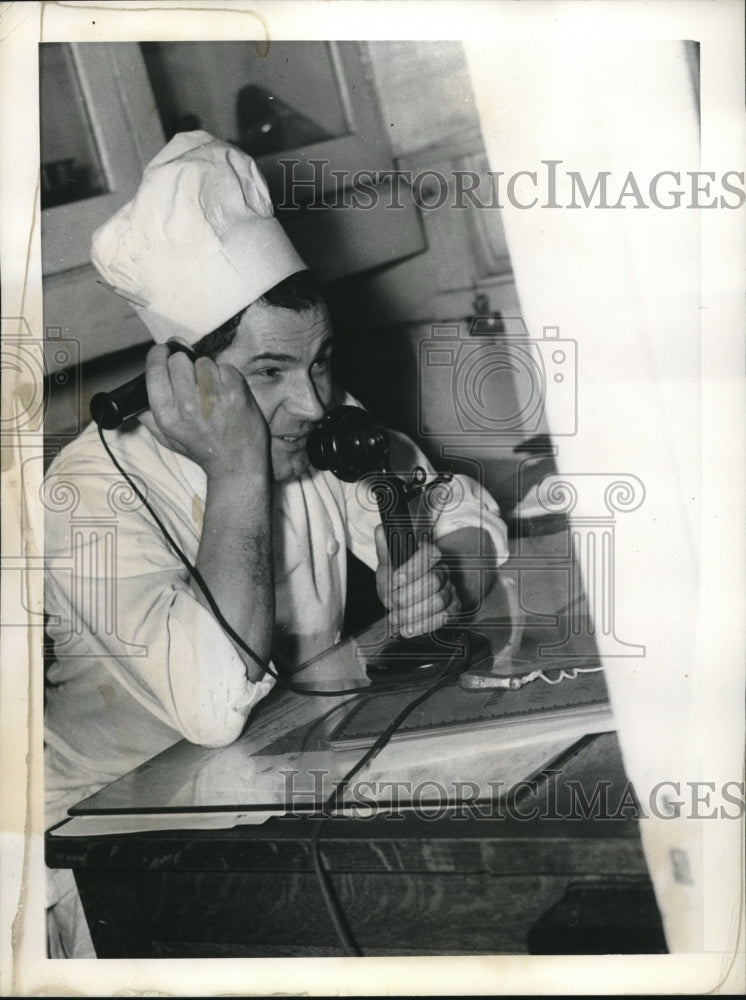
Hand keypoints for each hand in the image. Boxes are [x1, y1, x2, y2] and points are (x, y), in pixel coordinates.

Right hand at [144, 340, 268, 480]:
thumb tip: (134, 398)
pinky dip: (226, 376)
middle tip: (190, 376)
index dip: (159, 354)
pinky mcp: (235, 391)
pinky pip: (225, 367)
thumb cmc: (202, 449)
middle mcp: (188, 405)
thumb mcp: (168, 438)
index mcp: (167, 415)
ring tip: (211, 390)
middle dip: (183, 363)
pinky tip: (226, 393)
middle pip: (178, 359)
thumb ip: (148, 417)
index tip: (164, 351)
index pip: (155, 368)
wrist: (237, 462)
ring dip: (206, 371)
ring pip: (203, 361)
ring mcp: (213, 397)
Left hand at [374, 524, 461, 637]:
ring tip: (396, 616)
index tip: (395, 579)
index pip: (430, 554)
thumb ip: (385, 550)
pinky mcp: (452, 609)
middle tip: (393, 601)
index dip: (413, 567)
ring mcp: (449, 590)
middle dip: (409, 594)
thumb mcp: (388, 564)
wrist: (410, 595)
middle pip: (435, 581)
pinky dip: (422, 625)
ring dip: (413, 612)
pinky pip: (444, 618)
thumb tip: (381, 531)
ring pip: (439, 601)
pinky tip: (407, 628)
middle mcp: (443, 571)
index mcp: (428, 555)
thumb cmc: (399, 578)